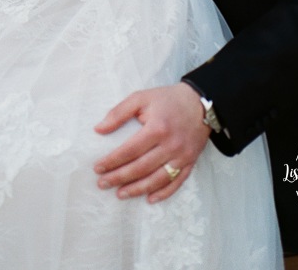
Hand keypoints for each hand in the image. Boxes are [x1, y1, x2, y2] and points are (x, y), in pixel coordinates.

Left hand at [94, 83, 210, 202]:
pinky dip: (163, 193)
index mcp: (157, 128)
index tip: (97, 168)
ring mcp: (182, 156)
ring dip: (137, 189)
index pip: (129, 150)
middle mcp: (170, 145)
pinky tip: (149, 198)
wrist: (200, 102)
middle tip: (102, 184)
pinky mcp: (191, 162)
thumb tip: (98, 129)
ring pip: (157, 179)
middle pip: (141, 167)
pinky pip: (176, 182)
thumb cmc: (167, 99)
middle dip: (119, 177)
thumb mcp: (141, 98)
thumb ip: (119, 113)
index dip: (112, 161)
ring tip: (120, 194)